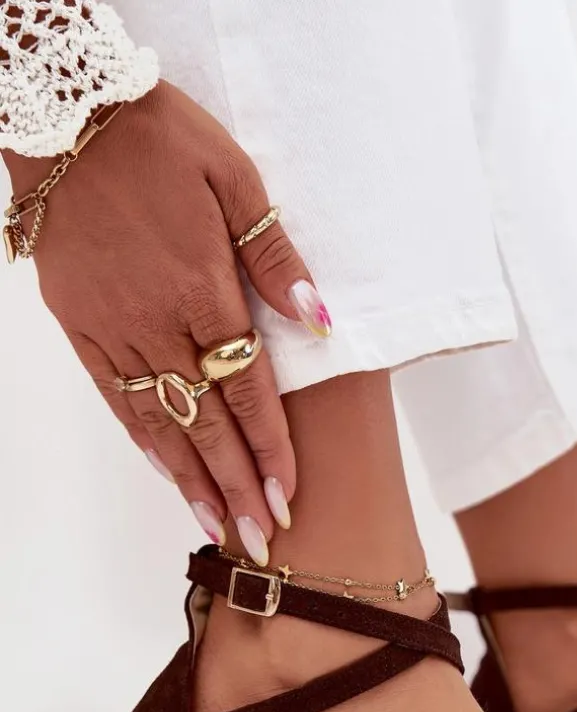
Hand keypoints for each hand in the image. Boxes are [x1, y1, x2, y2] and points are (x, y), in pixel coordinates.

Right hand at [4, 81, 332, 561]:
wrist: (69, 117)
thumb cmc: (162, 140)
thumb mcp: (235, 178)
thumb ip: (275, 257)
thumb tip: (319, 320)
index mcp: (202, 291)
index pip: (247, 392)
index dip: (270, 451)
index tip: (288, 497)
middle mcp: (157, 325)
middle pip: (207, 424)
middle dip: (238, 487)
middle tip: (262, 541)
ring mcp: (114, 331)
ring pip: (160, 423)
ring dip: (192, 481)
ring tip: (218, 529)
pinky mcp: (81, 328)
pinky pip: (115, 397)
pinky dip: (143, 440)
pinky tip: (166, 473)